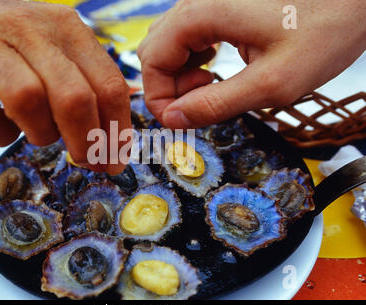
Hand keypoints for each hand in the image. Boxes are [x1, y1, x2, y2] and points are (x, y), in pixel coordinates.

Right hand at [0, 0, 130, 173]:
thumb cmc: (17, 44)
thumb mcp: (58, 52)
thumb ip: (87, 89)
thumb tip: (111, 147)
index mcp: (67, 27)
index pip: (108, 84)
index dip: (117, 130)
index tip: (114, 160)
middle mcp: (28, 28)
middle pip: (73, 96)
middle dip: (85, 141)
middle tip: (84, 160)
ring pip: (28, 101)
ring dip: (40, 133)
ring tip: (37, 133)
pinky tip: (1, 127)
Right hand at [138, 0, 365, 128]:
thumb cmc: (325, 32)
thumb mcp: (271, 83)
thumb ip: (216, 104)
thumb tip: (175, 119)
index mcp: (202, 13)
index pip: (151, 61)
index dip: (158, 98)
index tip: (179, 121)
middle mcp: (197, 1)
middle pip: (155, 50)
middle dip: (168, 86)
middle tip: (199, 103)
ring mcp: (208, 0)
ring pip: (169, 43)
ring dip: (180, 73)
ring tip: (212, 85)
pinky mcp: (221, 4)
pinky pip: (189, 34)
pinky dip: (192, 58)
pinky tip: (216, 66)